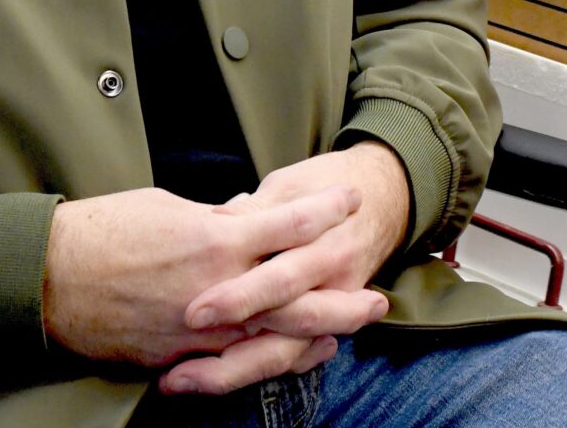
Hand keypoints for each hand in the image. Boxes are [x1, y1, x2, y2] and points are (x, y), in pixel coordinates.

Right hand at [42, 183, 371, 373]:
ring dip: (316, 335)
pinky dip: (268, 360)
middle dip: (341, 296)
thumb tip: (243, 217)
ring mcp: (200, 328)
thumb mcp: (166, 208)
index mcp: (213, 238)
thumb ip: (213, 219)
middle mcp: (216, 288)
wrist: (48, 277)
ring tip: (347, 332)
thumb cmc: (103, 231)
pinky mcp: (179, 355)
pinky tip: (293, 357)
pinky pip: (234, 363)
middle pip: (296, 294)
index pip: (285, 223)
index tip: (349, 197)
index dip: (322, 211)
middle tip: (377, 296)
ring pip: (272, 337)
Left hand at [167, 143, 409, 394]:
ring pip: (284, 355)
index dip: (240, 298)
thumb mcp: (292, 184)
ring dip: (231, 373)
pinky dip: (250, 372)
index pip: (282, 279)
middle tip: (179, 367)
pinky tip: (205, 381)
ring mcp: (328, 312)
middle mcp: (332, 287)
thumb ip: (256, 207)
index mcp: (325, 246)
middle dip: (230, 353)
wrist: (387, 197)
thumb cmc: (326, 185)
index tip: (194, 313)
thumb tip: (216, 218)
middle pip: (281, 329)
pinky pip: (287, 359)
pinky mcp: (320, 325)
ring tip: (180, 382)